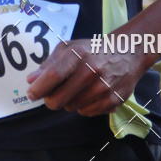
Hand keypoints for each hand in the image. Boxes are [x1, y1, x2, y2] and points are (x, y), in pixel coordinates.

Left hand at [26, 36, 148, 116]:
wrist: (128, 51)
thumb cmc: (93, 50)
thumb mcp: (70, 48)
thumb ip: (49, 64)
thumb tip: (31, 80)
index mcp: (78, 53)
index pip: (53, 76)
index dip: (39, 88)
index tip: (32, 94)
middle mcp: (92, 70)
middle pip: (58, 99)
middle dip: (51, 99)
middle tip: (54, 93)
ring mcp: (103, 87)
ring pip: (71, 108)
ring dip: (69, 102)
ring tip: (78, 88)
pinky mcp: (113, 100)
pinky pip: (86, 113)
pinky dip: (84, 106)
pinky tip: (91, 93)